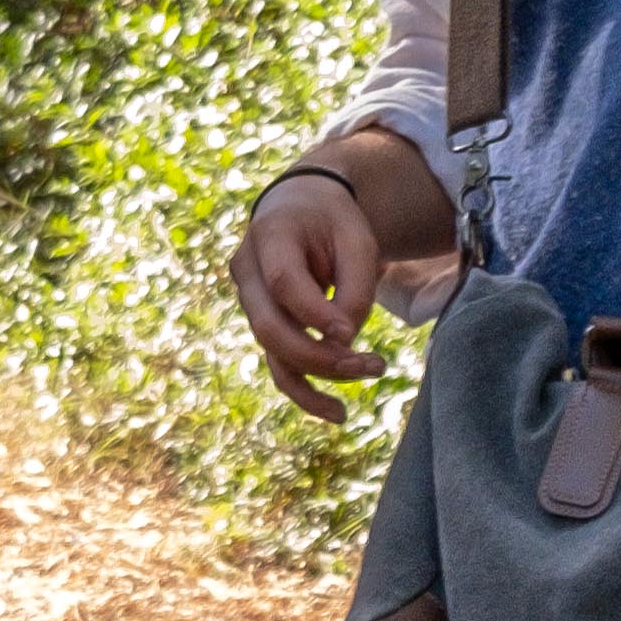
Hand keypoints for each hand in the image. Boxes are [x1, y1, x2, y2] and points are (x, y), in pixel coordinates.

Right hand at [229, 175, 389, 422]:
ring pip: (272, 352)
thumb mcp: (357, 238)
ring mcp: (250, 301)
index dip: (314, 313)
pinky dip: (304, 391)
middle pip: (270, 327)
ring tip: (354, 406)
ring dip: (316, 379)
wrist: (302, 207)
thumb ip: (355, 287)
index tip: (352, 335)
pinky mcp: (264, 324)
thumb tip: (344, 343)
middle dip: (319, 356)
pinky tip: (337, 412)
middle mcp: (247, 270)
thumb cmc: (334, 221)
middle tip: (372, 366)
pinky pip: (277, 363)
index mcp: (269, 234)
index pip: (283, 282)